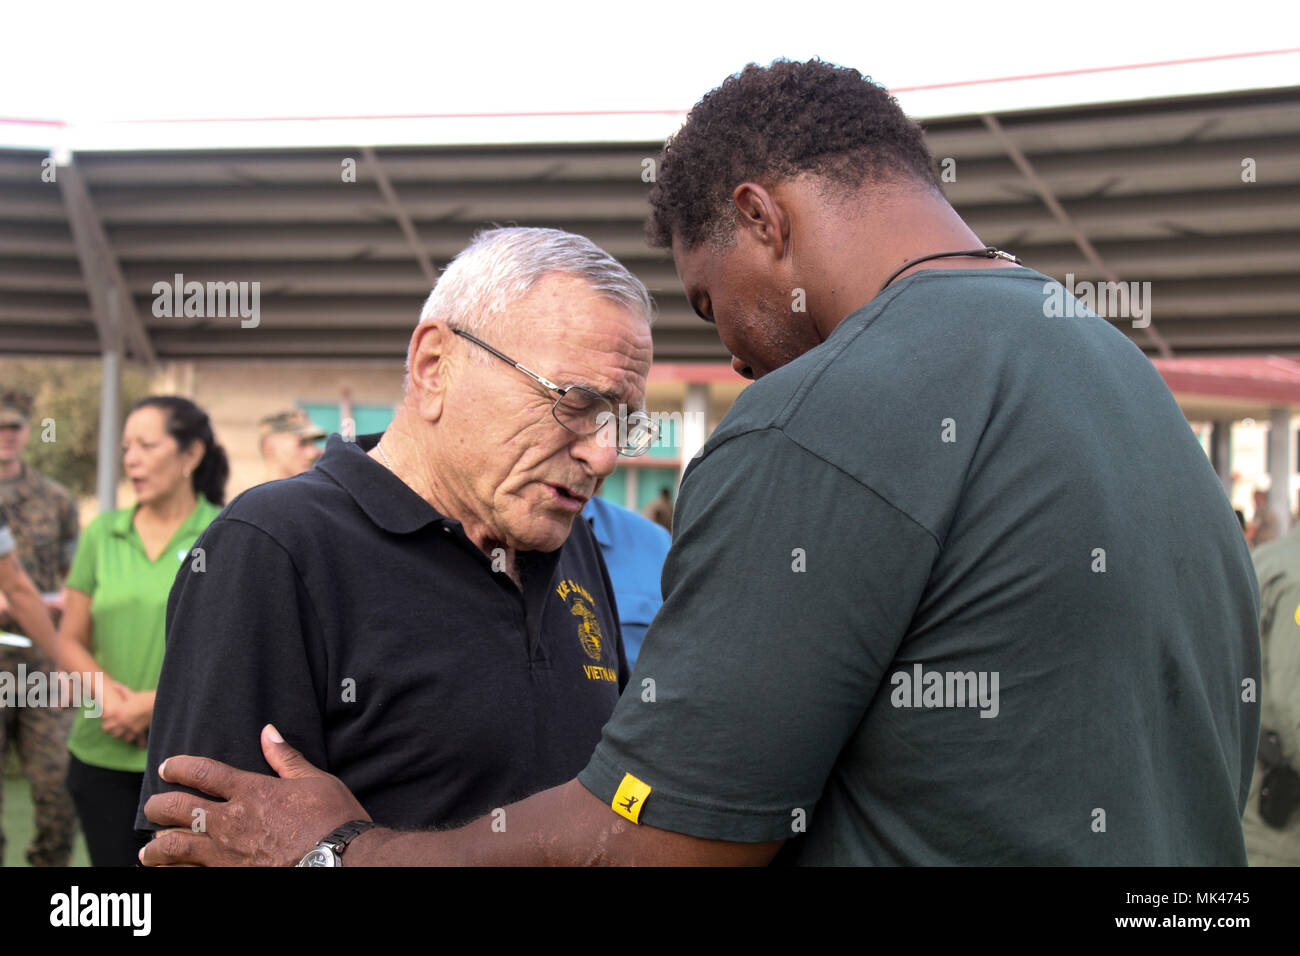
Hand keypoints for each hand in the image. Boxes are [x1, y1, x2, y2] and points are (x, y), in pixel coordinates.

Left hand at [100, 681, 148, 746]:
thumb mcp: (131, 693)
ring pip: (116, 735)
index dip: (104, 715)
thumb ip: (121, 690)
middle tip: (111, 724)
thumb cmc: (144, 697)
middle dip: (108, 727)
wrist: (158, 703)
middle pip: (106, 728)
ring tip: (119, 730)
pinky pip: (128, 739)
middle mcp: (121, 720)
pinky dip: (128, 738)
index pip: (103, 716)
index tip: (106, 715)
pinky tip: (129, 735)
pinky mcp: (136, 731)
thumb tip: (114, 684)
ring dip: (116, 733)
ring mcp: (128, 727)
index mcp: (117, 710)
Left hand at [140, 724, 368, 866]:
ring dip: (156, 846)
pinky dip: (174, 873)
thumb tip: (268, 731)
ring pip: (175, 847)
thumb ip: (285, 757)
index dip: (179, 767)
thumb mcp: (314, 780)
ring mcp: (226, 852)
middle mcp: (231, 820)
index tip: (167, 767)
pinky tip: (167, 873)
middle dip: (159, 806)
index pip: (202, 772)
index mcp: (251, 790)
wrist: (339, 858)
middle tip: (153, 807)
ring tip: (148, 849)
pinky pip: (190, 875)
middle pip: (178, 808)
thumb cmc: (332, 818)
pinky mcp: (229, 876)